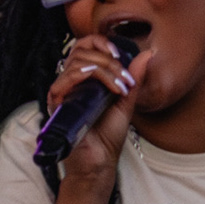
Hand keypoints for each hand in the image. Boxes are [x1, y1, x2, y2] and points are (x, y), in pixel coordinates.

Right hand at [44, 35, 155, 196]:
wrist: (101, 160)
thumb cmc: (109, 135)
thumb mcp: (126, 102)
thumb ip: (134, 78)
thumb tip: (147, 55)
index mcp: (84, 78)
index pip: (84, 45)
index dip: (101, 42)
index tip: (121, 55)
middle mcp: (71, 81)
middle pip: (81, 49)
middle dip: (109, 60)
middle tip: (125, 78)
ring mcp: (63, 90)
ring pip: (78, 61)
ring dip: (105, 70)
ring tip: (121, 88)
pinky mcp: (57, 101)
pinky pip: (68, 77)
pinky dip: (93, 78)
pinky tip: (110, 90)